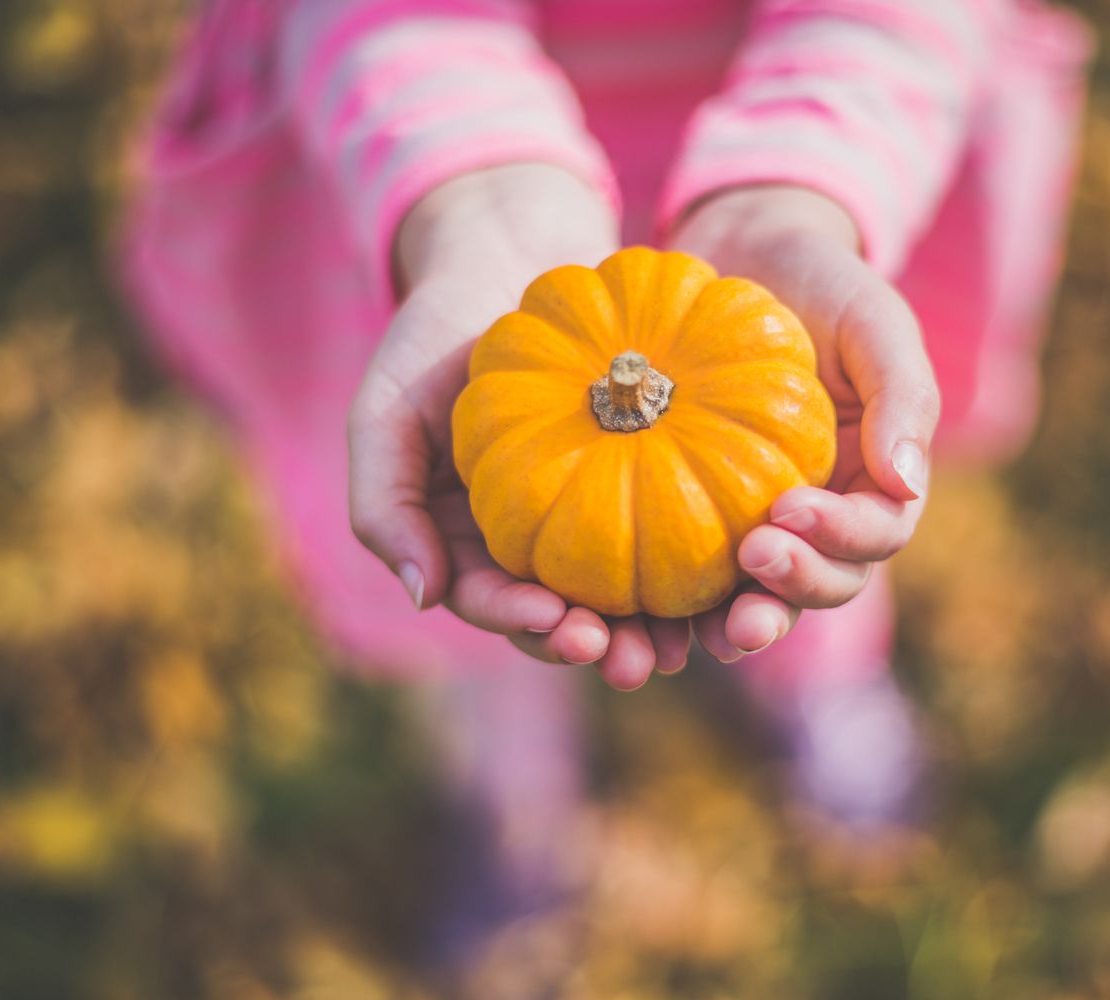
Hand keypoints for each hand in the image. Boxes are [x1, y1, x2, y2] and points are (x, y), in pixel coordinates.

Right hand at [348, 163, 690, 688]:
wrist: (507, 259)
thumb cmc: (432, 335)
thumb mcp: (385, 411)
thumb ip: (383, 504)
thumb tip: (423, 596)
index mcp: (463, 540)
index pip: (489, 599)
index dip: (524, 621)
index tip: (562, 622)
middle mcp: (528, 540)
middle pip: (561, 614)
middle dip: (595, 646)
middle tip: (632, 660)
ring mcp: (587, 512)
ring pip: (620, 589)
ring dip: (649, 627)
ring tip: (683, 644)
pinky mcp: (644, 477)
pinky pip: (669, 526)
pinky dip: (691, 559)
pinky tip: (726, 573)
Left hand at [668, 185, 939, 659]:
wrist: (743, 256)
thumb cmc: (819, 284)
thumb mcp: (874, 322)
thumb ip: (903, 396)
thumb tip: (908, 484)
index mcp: (876, 480)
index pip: (875, 534)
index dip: (840, 536)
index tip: (788, 509)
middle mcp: (823, 516)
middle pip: (825, 582)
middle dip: (794, 590)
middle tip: (752, 562)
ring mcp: (762, 524)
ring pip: (763, 597)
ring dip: (742, 623)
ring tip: (713, 631)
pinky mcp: (699, 523)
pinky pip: (694, 576)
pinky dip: (678, 605)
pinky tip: (646, 614)